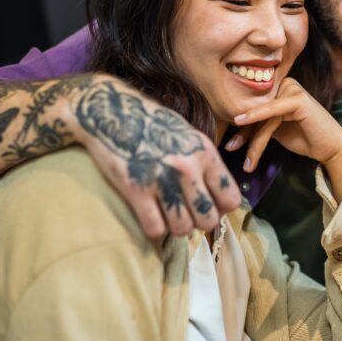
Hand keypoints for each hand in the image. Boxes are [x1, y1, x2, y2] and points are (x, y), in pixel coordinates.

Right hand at [72, 79, 241, 238]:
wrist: (111, 111)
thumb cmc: (152, 124)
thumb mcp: (188, 135)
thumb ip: (205, 163)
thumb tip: (221, 198)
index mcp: (204, 152)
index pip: (230, 199)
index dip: (220, 208)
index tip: (208, 205)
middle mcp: (187, 167)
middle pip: (208, 219)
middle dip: (198, 221)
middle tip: (186, 212)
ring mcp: (161, 179)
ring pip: (183, 228)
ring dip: (175, 226)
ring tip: (167, 214)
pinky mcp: (135, 189)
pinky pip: (155, 229)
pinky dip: (154, 228)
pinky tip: (150, 215)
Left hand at [230, 78, 341, 200]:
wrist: (330, 148)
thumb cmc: (304, 138)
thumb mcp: (275, 130)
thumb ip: (258, 123)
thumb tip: (232, 124)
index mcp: (278, 89)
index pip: (253, 105)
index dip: (241, 124)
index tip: (229, 142)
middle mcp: (284, 85)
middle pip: (256, 109)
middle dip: (243, 131)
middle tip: (229, 148)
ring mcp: (291, 89)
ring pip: (263, 116)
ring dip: (253, 140)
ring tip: (246, 160)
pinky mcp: (298, 99)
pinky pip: (272, 111)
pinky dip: (257, 118)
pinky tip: (241, 122)